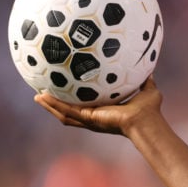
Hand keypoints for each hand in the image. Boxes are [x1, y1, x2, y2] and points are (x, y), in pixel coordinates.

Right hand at [33, 76, 161, 135]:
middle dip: (56, 105)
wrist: (146, 119)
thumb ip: (145, 78)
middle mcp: (95, 117)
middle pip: (70, 112)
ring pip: (64, 114)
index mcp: (105, 111)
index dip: (76, 100)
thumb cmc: (149, 109)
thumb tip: (148, 67)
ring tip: (37, 96)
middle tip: (43, 95)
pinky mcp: (88, 118)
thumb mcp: (146, 88)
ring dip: (50, 106)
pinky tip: (43, 97)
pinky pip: (67, 111)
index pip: (86, 106)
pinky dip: (54, 105)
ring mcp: (90, 119)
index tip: (67, 90)